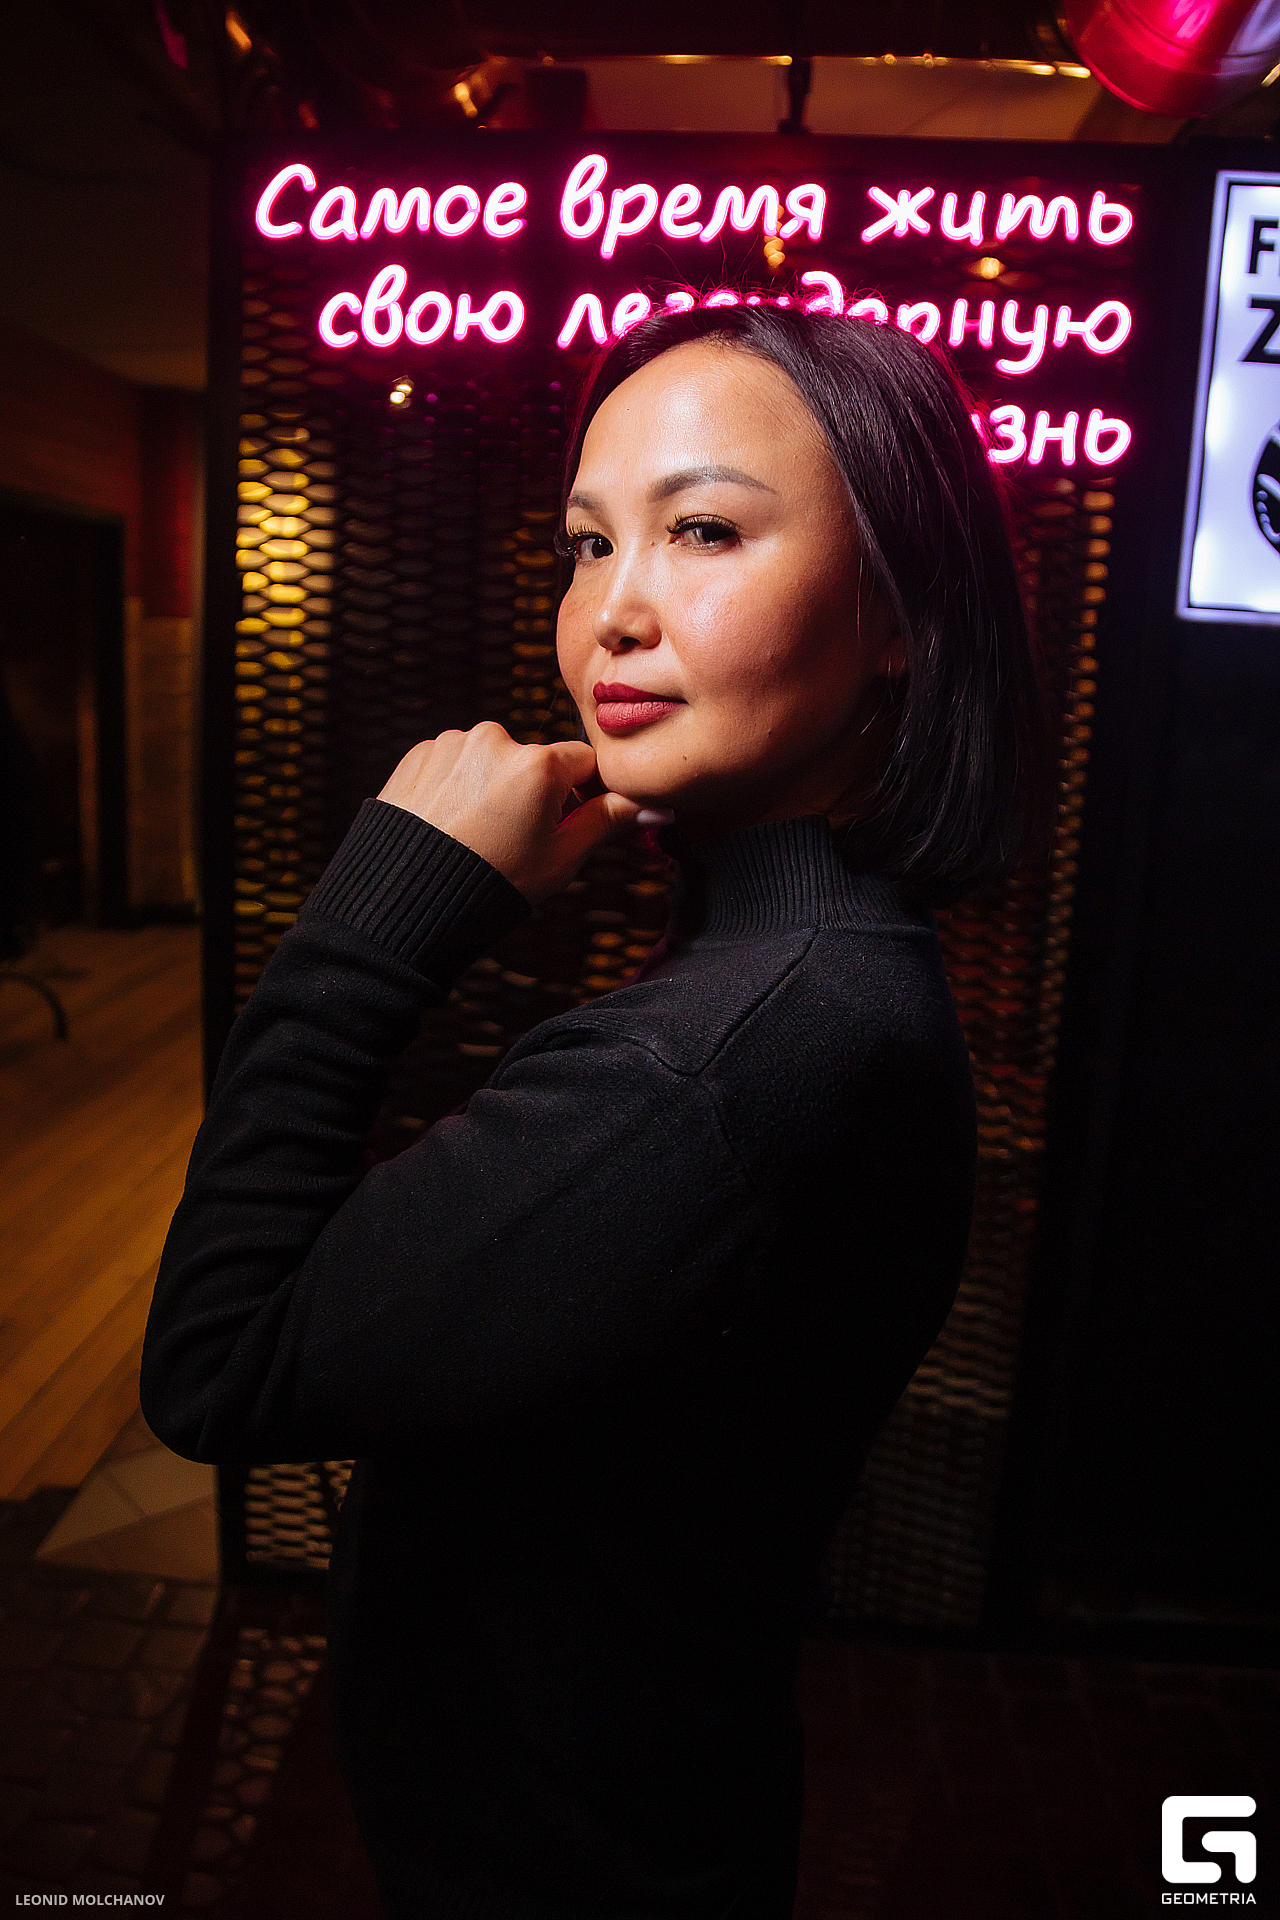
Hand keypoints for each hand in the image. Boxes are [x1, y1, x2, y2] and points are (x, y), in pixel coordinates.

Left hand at [378, 723, 671, 904]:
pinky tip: (449, 827)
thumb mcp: (560, 858)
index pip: (582, 762)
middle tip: (515, 841)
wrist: (406, 900)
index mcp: (537, 763)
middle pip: (533, 761)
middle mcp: (494, 740)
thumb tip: (655, 808)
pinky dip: (455, 788)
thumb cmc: (490, 884)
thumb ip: (607, 822)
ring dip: (492, 788)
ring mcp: (452, 746)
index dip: (581, 795)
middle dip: (533, 792)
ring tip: (476, 837)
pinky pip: (452, 765)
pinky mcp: (418, 756)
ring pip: (490, 762)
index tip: (566, 825)